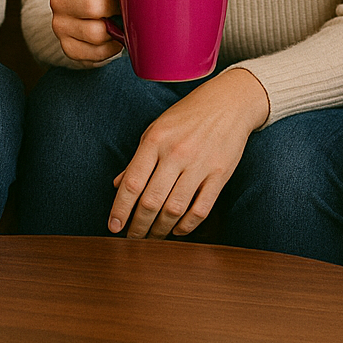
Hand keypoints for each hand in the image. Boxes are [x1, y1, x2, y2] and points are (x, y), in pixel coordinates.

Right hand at [50, 0, 122, 62]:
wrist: (82, 16)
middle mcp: (58, 2)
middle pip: (93, 8)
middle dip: (116, 9)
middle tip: (124, 9)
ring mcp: (60, 26)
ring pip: (95, 33)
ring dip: (114, 30)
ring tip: (119, 24)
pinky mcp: (68, 48)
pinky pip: (95, 53)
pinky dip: (110, 48)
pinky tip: (114, 39)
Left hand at [109, 68, 270, 239]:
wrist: (229, 103)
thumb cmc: (187, 116)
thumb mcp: (156, 130)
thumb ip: (138, 158)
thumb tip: (118, 185)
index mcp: (155, 140)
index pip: (132, 182)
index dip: (120, 209)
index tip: (113, 227)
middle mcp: (176, 153)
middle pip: (151, 201)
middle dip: (138, 226)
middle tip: (132, 239)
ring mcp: (200, 164)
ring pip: (174, 209)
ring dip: (160, 230)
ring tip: (152, 238)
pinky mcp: (220, 174)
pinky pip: (201, 209)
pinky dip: (187, 226)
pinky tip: (177, 230)